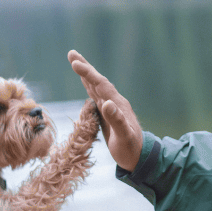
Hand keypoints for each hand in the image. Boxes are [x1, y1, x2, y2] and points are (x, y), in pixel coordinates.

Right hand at [68, 49, 143, 170]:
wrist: (140, 157)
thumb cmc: (131, 149)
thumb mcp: (124, 137)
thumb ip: (117, 120)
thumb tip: (107, 103)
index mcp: (118, 105)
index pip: (101, 85)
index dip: (88, 73)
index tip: (74, 63)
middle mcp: (114, 102)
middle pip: (97, 81)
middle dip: (85, 67)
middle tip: (71, 53)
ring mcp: (111, 107)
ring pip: (96, 87)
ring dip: (86, 74)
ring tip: (75, 62)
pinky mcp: (107, 114)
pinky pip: (96, 96)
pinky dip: (89, 86)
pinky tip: (85, 83)